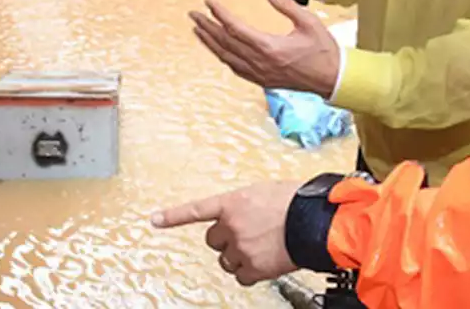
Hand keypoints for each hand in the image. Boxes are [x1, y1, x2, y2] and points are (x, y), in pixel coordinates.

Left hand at [152, 181, 302, 285]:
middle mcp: (231, 226)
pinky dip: (251, 273)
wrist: (314, 221)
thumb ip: (247, 204)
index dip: (173, 216)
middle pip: (213, 240)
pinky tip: (265, 262)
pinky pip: (241, 277)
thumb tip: (247, 214)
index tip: (154, 220)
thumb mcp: (265, 192)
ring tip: (261, 247)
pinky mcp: (253, 268)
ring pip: (226, 260)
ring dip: (238, 256)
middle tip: (246, 235)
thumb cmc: (296, 202)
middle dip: (226, 239)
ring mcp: (241, 248)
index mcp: (232, 203)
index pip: (195, 210)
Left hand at [190, 0, 339, 96]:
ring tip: (198, 30)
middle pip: (225, 43)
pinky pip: (236, 68)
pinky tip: (217, 49)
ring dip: (210, 43)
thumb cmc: (323, 50)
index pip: (235, 28)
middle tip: (193, 15)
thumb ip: (287, 5)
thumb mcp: (309, 22)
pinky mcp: (262, 80)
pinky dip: (223, 56)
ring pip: (227, 57)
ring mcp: (260, 74)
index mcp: (270, 47)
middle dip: (207, 27)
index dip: (220, 14)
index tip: (209, 2)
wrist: (332, 79)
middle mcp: (260, 63)